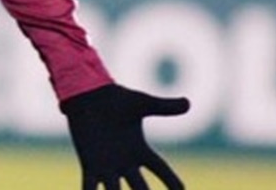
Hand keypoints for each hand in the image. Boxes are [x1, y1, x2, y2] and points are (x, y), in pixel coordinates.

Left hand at [61, 84, 189, 189]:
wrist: (86, 95)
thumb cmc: (114, 98)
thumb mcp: (141, 104)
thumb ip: (164, 107)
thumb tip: (188, 103)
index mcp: (140, 150)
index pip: (161, 170)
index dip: (172, 183)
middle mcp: (125, 162)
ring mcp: (107, 166)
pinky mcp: (90, 165)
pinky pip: (90, 188)